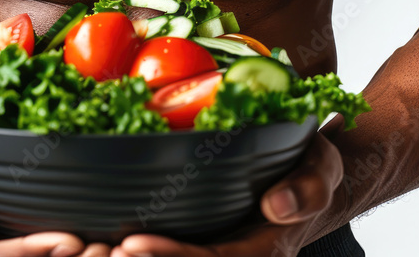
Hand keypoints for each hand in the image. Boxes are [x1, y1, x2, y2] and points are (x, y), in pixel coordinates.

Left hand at [111, 132, 344, 256]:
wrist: (306, 179)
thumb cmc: (309, 170)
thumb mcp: (323, 170)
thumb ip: (307, 188)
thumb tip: (275, 207)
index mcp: (265, 252)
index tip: (133, 244)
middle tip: (103, 251)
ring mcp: (218, 254)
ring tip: (96, 250)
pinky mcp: (200, 246)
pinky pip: (172, 254)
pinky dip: (140, 252)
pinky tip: (103, 243)